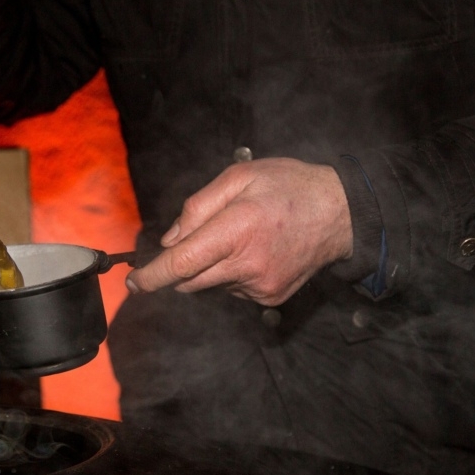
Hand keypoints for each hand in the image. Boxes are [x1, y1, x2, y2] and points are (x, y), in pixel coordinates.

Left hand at [126, 158, 353, 305]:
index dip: (153, 275)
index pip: (183, 263)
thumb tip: (171, 240)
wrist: (340, 214)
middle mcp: (248, 264)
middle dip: (182, 266)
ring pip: (212, 285)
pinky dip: (232, 274)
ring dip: (210, 267)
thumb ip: (198, 207)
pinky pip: (234, 290)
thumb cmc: (289, 187)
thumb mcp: (240, 177)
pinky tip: (255, 251)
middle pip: (191, 281)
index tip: (134, 282)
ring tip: (240, 236)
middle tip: (198, 238)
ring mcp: (260, 286)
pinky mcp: (270, 297)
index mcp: (237, 229)